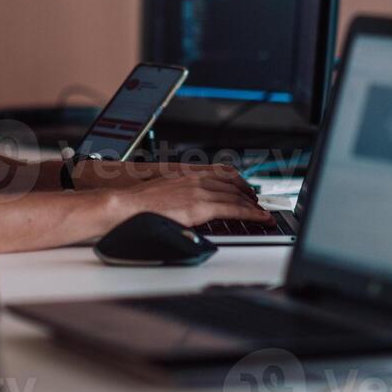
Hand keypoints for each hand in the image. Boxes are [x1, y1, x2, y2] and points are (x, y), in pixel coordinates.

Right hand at [113, 167, 272, 227]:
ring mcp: (200, 192)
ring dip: (254, 206)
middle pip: (233, 184)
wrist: (128, 206)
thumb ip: (181, 192)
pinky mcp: (201, 206)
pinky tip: (259, 218)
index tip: (246, 189)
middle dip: (249, 194)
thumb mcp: (164, 189)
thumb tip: (187, 202)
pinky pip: (234, 210)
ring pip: (236, 197)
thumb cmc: (141, 202)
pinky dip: (251, 214)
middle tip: (258, 203)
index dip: (239, 182)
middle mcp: (197, 178)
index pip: (223, 173)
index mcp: (188, 173)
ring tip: (263, 213)